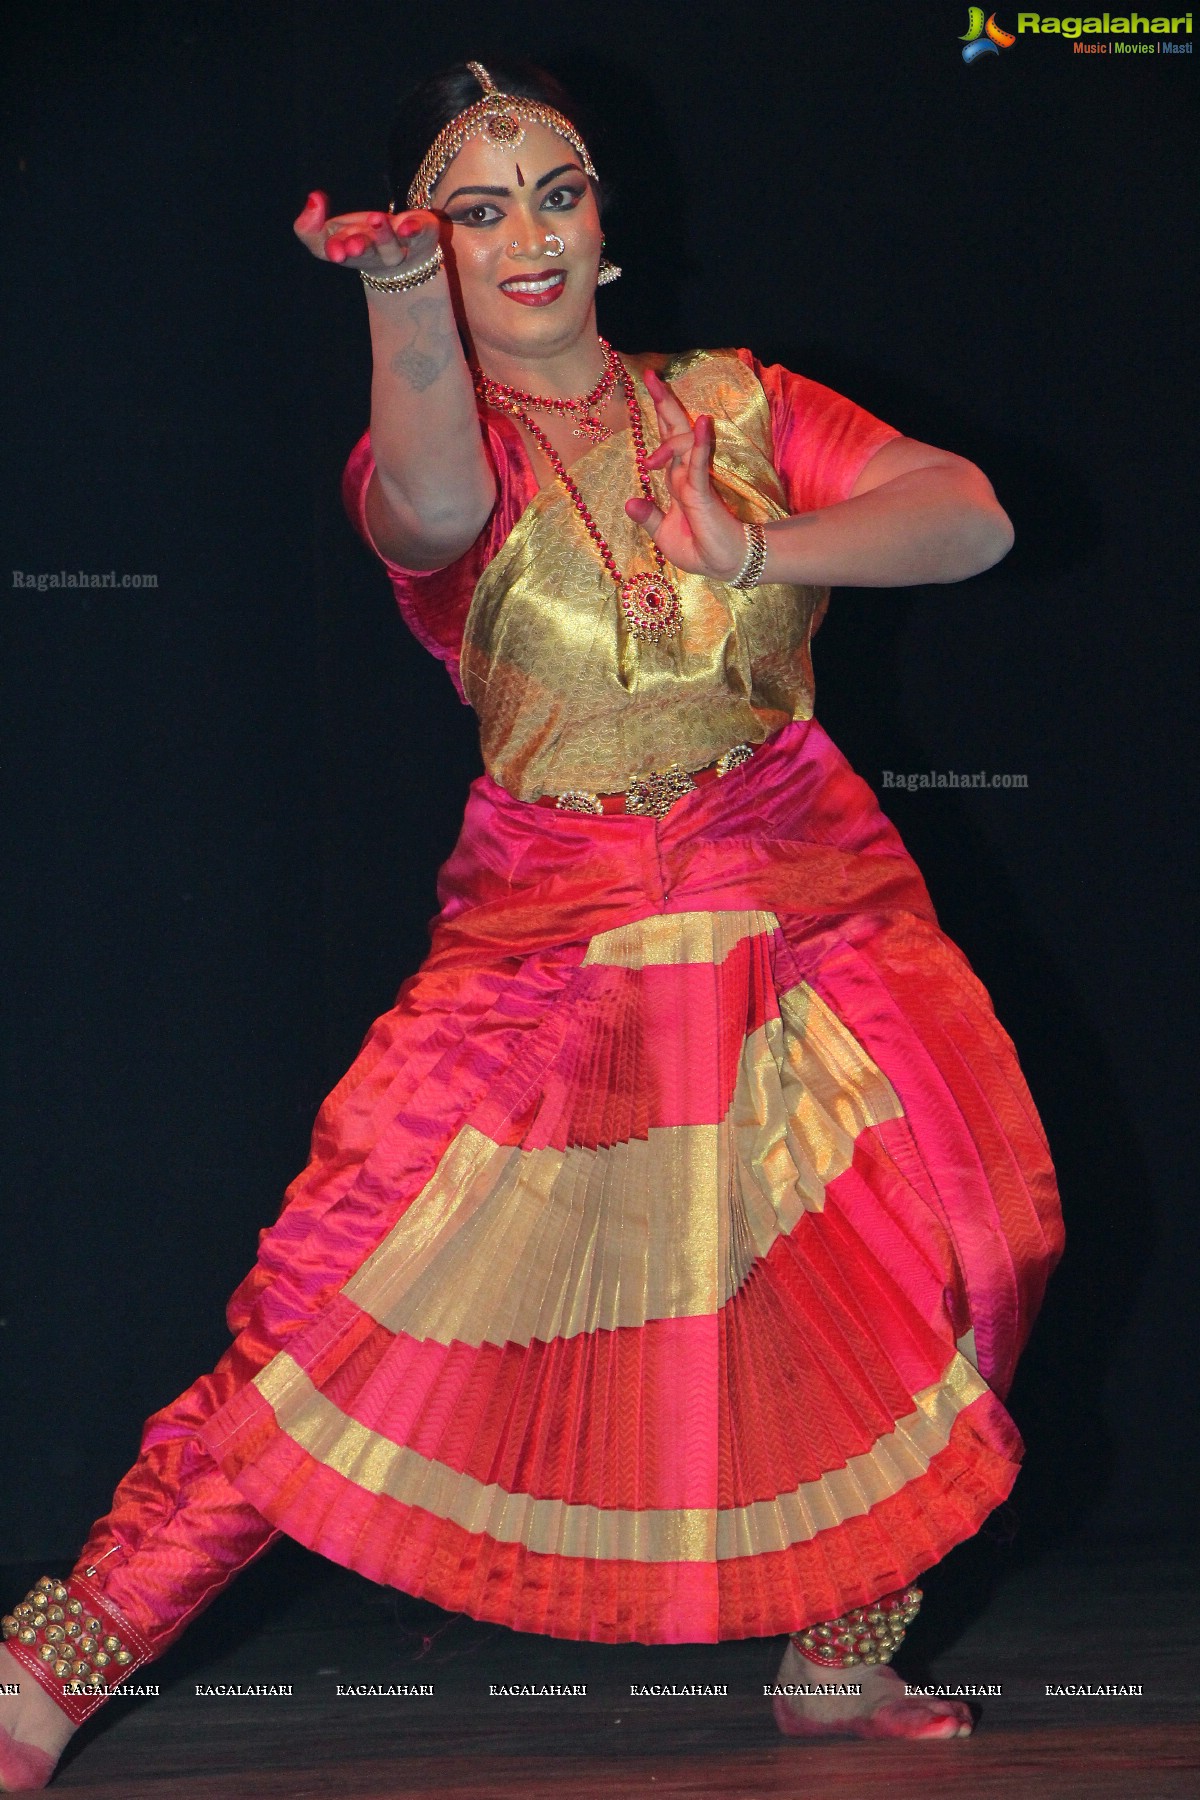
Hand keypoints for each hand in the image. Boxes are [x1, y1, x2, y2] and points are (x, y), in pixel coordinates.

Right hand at [293, 191, 441, 274]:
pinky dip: (413, 230)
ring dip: (383, 236)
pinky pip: (419, 234)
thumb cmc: (361, 238)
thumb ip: (310, 225)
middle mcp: (373, 254)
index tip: (335, 250)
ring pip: (392, 249)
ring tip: (377, 219)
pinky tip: (406, 225)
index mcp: (347, 251)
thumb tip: (313, 198)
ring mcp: (399, 248)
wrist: (408, 257)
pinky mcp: (422, 235)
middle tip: (354, 244)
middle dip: (359, 249)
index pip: (334, 253)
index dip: (333, 250)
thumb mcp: (330, 231)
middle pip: (366, 254)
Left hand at [624, 366, 748, 580]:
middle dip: (663, 403)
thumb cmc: (699, 549)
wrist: (723, 566)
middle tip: (650, 375)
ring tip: (657, 391)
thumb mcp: (664, 535)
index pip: (666, 442)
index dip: (658, 418)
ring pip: (683, 442)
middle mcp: (685, 475)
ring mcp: (694, 481)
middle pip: (674, 431)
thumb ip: (648, 517)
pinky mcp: (703, 492)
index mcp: (676, 481)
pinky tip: (701, 423)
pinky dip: (699, 444)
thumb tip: (629, 502)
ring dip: (670, 420)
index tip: (646, 391)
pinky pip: (698, 464)